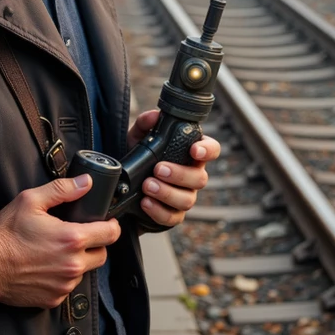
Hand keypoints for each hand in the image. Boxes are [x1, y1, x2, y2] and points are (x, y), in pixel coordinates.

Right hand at [0, 175, 120, 309]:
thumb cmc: (6, 234)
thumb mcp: (31, 201)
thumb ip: (62, 190)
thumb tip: (85, 183)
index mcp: (72, 239)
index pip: (110, 234)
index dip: (111, 226)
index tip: (106, 223)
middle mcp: (73, 265)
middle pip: (102, 255)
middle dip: (95, 244)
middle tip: (78, 236)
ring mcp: (64, 284)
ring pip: (84, 271)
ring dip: (77, 261)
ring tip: (56, 251)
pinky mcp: (54, 299)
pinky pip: (67, 286)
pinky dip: (62, 277)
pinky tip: (46, 266)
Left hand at [128, 108, 220, 228]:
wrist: (122, 187)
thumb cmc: (138, 159)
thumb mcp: (136, 138)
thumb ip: (144, 125)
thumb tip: (154, 116)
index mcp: (190, 154)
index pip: (211, 149)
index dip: (208, 150)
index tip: (194, 150)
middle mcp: (192, 176)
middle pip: (200, 178)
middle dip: (179, 174)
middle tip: (158, 169)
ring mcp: (184, 197)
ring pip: (187, 200)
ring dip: (167, 193)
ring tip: (147, 185)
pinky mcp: (173, 215)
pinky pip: (172, 218)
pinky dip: (158, 211)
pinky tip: (145, 202)